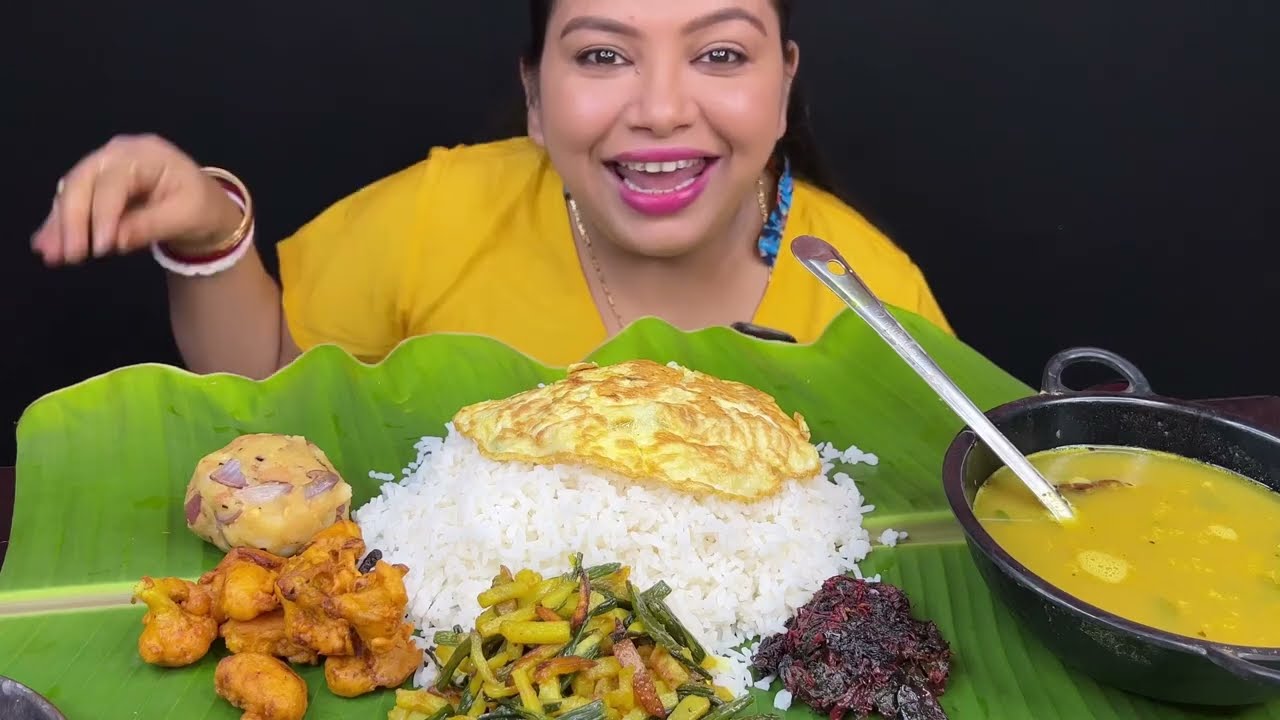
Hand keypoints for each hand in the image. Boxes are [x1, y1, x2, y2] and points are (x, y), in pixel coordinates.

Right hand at [31, 134, 244, 265]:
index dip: (103, 214)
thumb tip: (114, 240)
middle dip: (72, 220)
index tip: (100, 248)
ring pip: (71, 193)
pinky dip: (59, 225)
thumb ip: (150, 226)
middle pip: (83, 182)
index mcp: (146, 154)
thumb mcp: (186, 216)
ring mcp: (103, 168)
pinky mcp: (94, 186)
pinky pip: (72, 203)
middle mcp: (118, 154)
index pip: (115, 182)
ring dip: (59, 225)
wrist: (203, 206)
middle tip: (68, 255)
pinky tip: (45, 244)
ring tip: (52, 255)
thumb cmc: (200, 206)